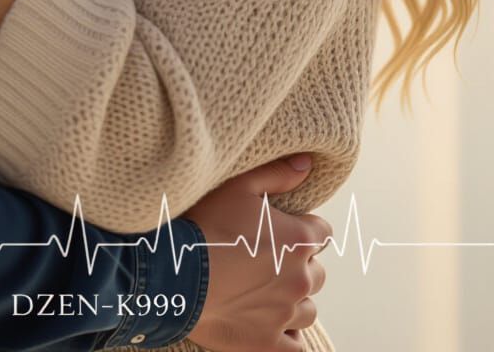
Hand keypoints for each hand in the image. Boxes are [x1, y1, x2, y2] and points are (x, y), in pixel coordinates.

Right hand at [184, 156, 331, 351]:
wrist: (176, 276)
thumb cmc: (206, 226)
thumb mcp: (239, 186)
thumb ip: (278, 174)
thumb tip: (309, 164)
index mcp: (299, 240)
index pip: (322, 233)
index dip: (302, 229)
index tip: (280, 230)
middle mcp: (301, 279)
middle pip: (316, 273)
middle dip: (298, 266)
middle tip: (266, 261)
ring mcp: (286, 314)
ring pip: (307, 309)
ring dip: (293, 301)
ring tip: (265, 293)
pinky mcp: (268, 344)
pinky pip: (295, 346)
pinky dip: (287, 337)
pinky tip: (270, 325)